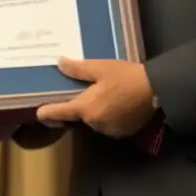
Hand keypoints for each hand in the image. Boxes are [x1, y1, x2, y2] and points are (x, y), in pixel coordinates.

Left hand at [36, 57, 156, 138]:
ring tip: (107, 95)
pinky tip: (117, 104)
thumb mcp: (100, 68)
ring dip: (96, 112)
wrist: (156, 90)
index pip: (60, 112)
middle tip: (90, 91)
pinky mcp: (122, 133)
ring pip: (94, 121)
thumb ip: (78, 69)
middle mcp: (94, 123)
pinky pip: (108, 126)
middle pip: (79, 116)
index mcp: (86, 108)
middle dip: (81, 106)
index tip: (38, 113)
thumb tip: (59, 63)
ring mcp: (109, 131)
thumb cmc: (126, 77)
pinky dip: (109, 117)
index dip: (47, 112)